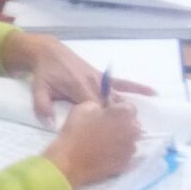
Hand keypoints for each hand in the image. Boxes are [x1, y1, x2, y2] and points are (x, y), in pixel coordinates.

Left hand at [0, 31, 151, 124]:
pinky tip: (152, 92)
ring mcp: (99, 79)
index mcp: (78, 87)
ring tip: (138, 125)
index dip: (103, 122)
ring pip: (118, 96)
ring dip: (127, 110)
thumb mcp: (38, 89)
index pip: (94, 108)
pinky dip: (137, 87)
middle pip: (110, 105)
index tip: (111, 137)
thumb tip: (48, 124)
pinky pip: (122, 82)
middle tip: (129, 136)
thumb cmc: (44, 73)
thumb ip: (42, 106)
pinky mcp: (101, 76)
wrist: (49, 52)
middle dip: (118, 121)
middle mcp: (93, 83)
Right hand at [44, 99, 140, 188]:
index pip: (129, 106)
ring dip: (121, 138)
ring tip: (104, 142)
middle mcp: (133, 130)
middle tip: (105, 126)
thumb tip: (106, 109)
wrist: (70, 161)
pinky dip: (118, 152)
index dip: (117, 108)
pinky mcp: (126, 164)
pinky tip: (104, 153)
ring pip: (129, 139)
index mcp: (125, 114)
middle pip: (132, 123)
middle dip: (122, 123)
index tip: (107, 112)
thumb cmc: (77, 130)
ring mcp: (131, 149)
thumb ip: (101, 105)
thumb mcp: (85, 106)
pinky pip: (124, 153)